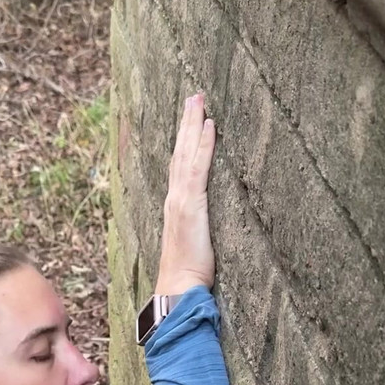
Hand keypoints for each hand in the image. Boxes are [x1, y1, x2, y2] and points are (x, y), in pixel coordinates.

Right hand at [156, 92, 215, 295]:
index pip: (180, 166)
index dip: (184, 142)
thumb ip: (198, 231)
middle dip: (186, 122)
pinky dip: (203, 145)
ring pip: (186, 153)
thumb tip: (207, 226)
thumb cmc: (187, 276)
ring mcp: (181, 200)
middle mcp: (174, 198)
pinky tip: (210, 126)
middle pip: (180, 152)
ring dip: (193, 124)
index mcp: (175, 207)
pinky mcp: (191, 205)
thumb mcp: (194, 246)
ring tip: (199, 99)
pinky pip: (198, 168)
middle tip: (194, 95)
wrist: (178, 288)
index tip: (191, 119)